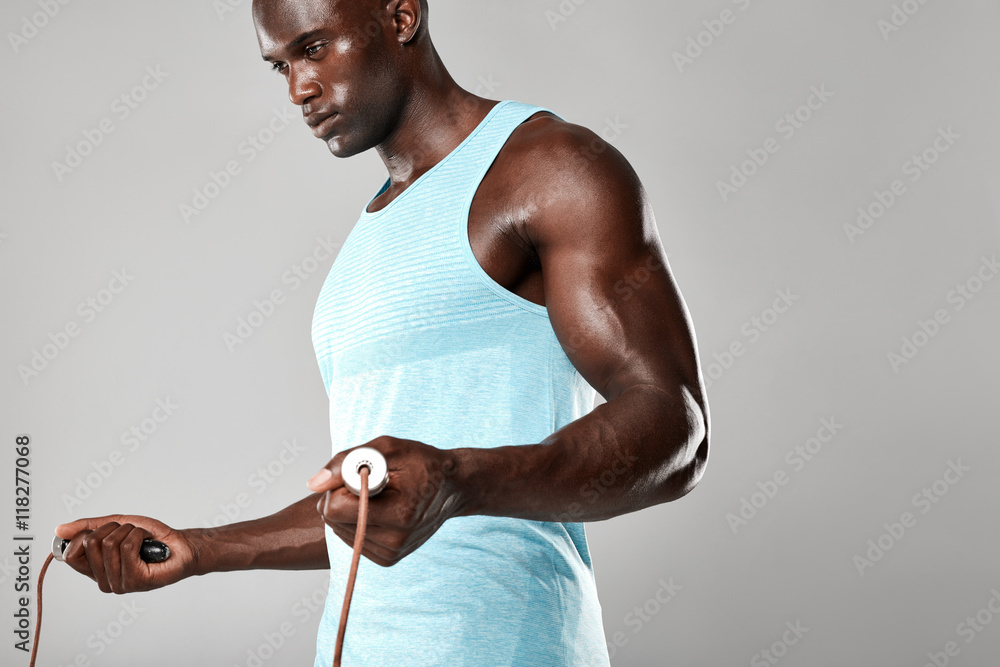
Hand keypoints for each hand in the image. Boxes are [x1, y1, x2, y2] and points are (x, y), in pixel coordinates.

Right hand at [54, 514, 199, 593]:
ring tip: (141, 539)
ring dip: (129, 530)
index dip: (85, 535)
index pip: (69, 555)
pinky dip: (140, 535)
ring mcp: (118, 584)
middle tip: (130, 534)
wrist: (180, 545)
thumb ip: (88, 527)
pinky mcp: (135, 581)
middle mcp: (103, 581)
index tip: (104, 530)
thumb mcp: (116, 525)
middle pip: (90, 543)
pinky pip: (128, 547)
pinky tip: (149, 546)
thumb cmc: (150, 537)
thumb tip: (59, 530)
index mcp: (95, 570)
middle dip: (113, 528)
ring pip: (110, 543)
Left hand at [307, 436, 463, 566]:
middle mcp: (396, 541)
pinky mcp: (388, 559)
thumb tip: (313, 484)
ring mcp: (392, 553)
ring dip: (349, 509)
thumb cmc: (422, 463)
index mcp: (399, 515)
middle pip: (333, 521)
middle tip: (369, 482)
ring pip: (339, 530)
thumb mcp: (387, 449)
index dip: (338, 487)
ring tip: (378, 495)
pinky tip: (379, 509)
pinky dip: (357, 521)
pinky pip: (351, 538)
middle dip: (342, 497)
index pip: (335, 510)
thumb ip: (347, 461)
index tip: (358, 474)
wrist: (451, 488)